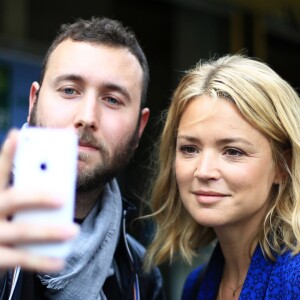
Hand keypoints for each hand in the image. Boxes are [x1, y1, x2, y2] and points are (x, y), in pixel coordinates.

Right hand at [0, 130, 77, 273]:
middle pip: (14, 199)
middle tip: (62, 196)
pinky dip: (42, 261)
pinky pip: (21, 259)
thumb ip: (28, 196)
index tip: (17, 135)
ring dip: (49, 231)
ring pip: (22, 230)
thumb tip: (61, 187)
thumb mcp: (9, 206)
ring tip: (73, 231)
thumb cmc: (3, 222)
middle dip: (39, 196)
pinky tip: (59, 261)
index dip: (8, 153)